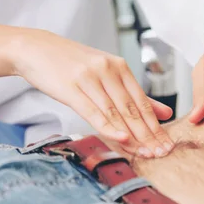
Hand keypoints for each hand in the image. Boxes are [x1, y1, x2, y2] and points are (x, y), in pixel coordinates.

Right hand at [13, 30, 173, 156]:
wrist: (35, 49)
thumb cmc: (72, 65)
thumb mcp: (106, 73)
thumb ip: (134, 94)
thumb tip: (165, 112)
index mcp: (119, 67)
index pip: (142, 102)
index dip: (156, 126)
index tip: (167, 144)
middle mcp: (108, 70)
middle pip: (132, 109)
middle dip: (148, 135)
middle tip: (161, 154)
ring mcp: (90, 78)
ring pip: (116, 112)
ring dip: (132, 136)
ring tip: (145, 153)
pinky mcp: (71, 87)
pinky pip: (93, 111)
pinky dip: (108, 126)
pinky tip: (121, 138)